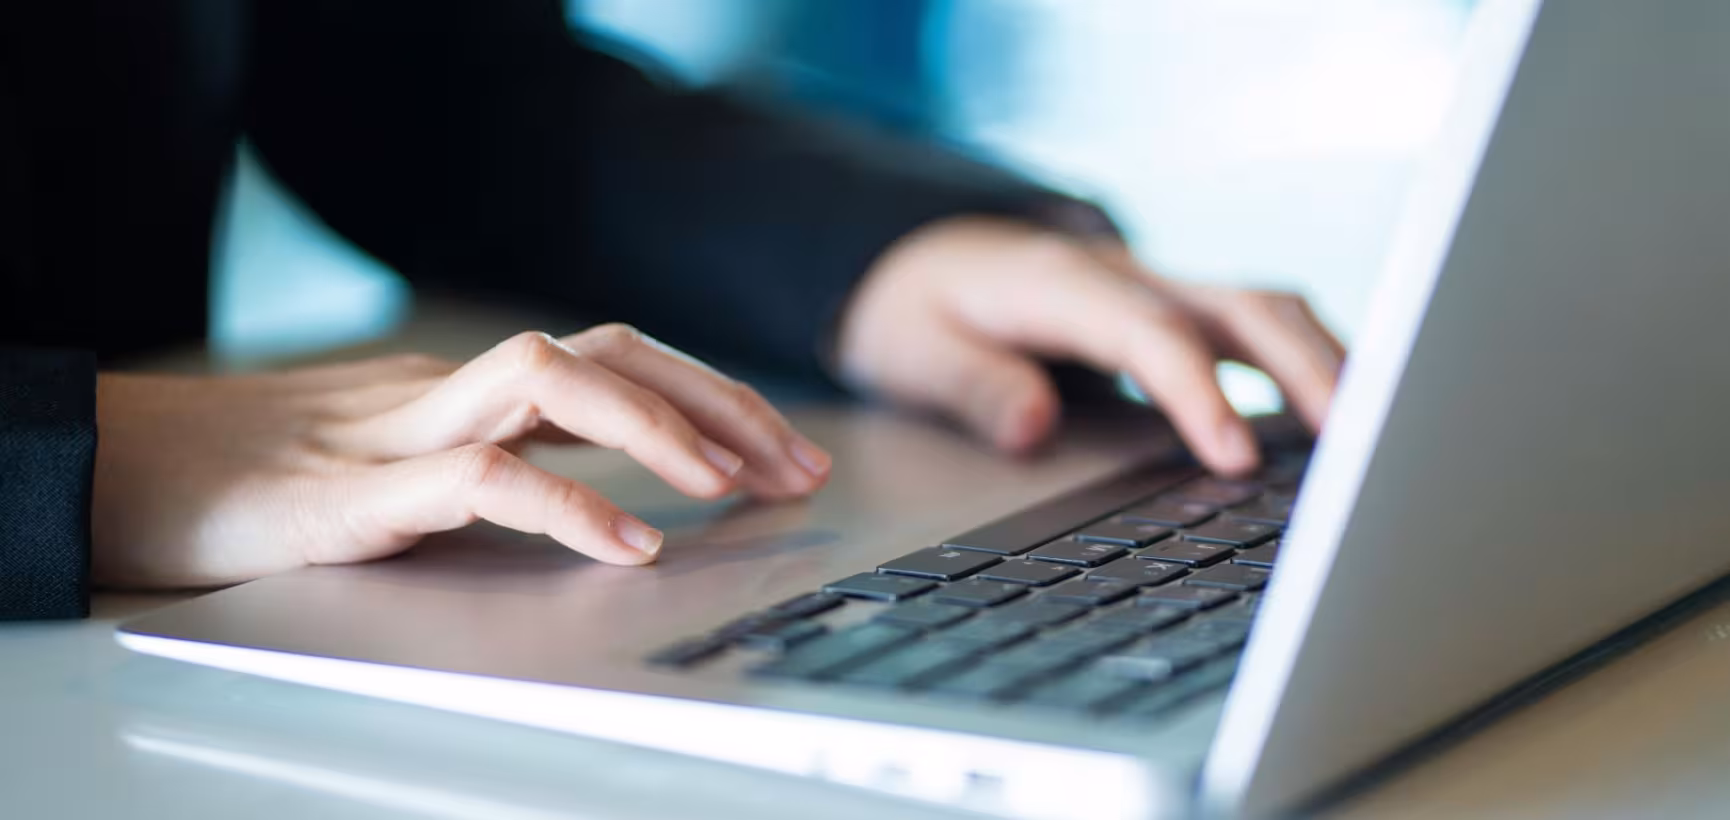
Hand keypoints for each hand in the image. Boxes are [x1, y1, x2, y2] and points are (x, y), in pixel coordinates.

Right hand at [92, 326, 830, 587]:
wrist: (107, 477)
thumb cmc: (246, 486)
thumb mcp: (394, 476)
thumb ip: (482, 475)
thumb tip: (589, 505)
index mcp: (460, 395)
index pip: (610, 363)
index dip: (707, 396)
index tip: (785, 453)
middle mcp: (442, 393)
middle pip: (607, 351)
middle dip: (717, 399)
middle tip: (799, 465)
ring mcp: (395, 432)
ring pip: (549, 378)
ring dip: (655, 424)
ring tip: (731, 483)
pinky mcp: (346, 492)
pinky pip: (475, 474)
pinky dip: (563, 502)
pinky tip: (628, 543)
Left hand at [835, 216, 1344, 473]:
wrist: (919, 253)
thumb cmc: (918, 309)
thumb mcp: (910, 352)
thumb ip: (970, 387)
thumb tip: (1035, 429)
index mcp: (1058, 284)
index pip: (1151, 335)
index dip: (1201, 394)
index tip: (1238, 461)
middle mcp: (1124, 275)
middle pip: (1240, 305)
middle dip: (1308, 368)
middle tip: (1360, 444)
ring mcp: (1157, 287)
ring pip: (1264, 308)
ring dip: (1325, 363)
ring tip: (1376, 437)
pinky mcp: (1173, 308)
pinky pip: (1254, 327)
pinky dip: (1304, 364)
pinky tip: (1337, 421)